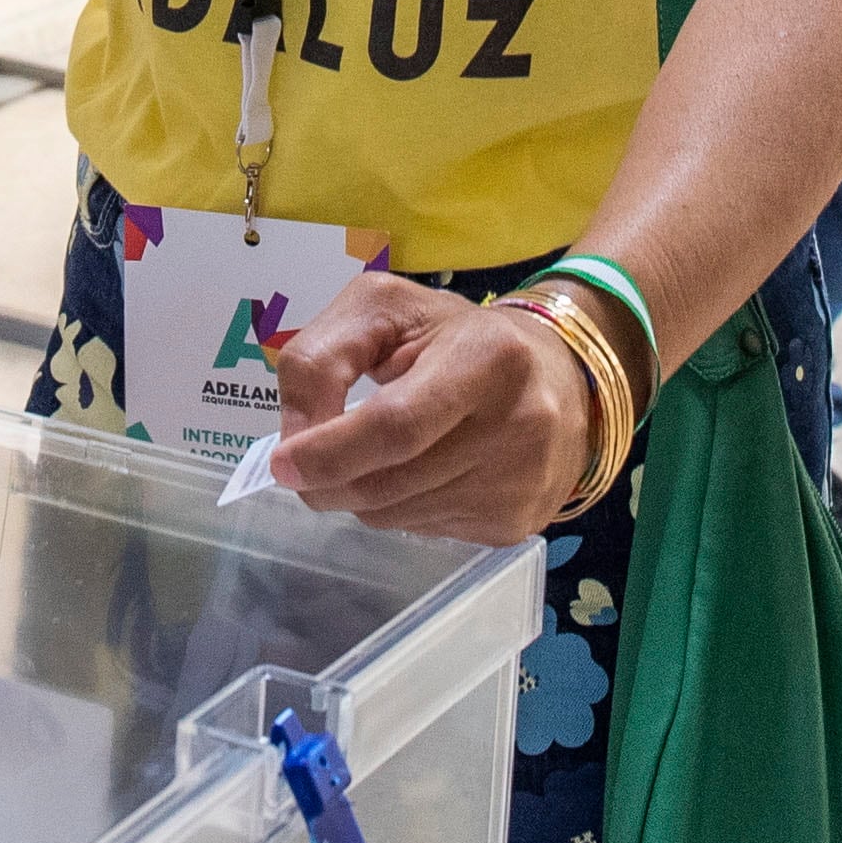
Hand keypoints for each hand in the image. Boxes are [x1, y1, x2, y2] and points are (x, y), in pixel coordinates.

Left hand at [264, 278, 593, 544]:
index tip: (282, 463)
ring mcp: (522, 483)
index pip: (397, 426)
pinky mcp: (518, 524)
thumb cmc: (455, 336)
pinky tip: (419, 472)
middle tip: (302, 467)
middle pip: (389, 481)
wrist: (559, 377)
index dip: (331, 451)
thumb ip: (323, 357)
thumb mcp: (384, 310)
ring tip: (378, 453)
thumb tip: (295, 441)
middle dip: (329, 479)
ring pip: (396, 515)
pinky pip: (422, 532)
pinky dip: (398, 509)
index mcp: (490, 355)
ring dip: (361, 493)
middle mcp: (520, 424)